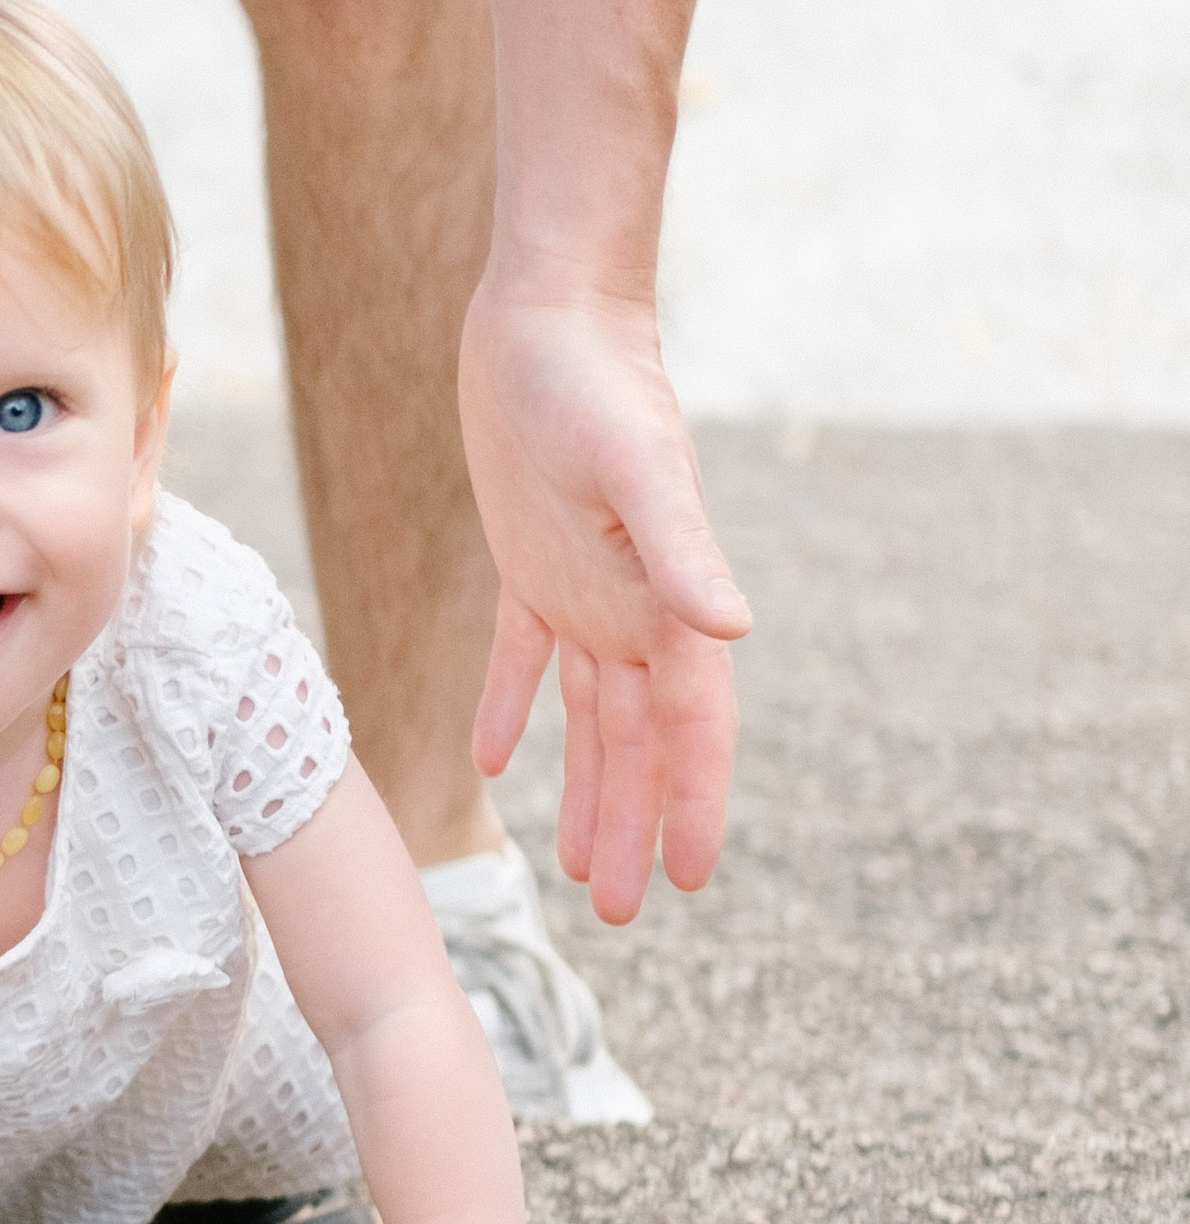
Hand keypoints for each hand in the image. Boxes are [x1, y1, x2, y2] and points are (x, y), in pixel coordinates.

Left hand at [459, 285, 751, 923]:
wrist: (548, 312)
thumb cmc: (596, 382)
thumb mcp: (635, 472)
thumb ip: (682, 553)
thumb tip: (734, 634)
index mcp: (669, 600)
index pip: (691, 727)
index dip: (692, 803)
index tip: (690, 878)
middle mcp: (635, 607)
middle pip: (640, 741)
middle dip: (634, 823)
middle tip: (625, 911)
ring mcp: (584, 587)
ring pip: (589, 716)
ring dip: (586, 787)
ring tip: (576, 868)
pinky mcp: (530, 561)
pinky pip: (523, 656)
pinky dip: (509, 708)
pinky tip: (489, 762)